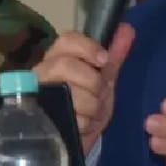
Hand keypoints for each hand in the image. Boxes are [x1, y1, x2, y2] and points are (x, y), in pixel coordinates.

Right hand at [34, 24, 135, 151]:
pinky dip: (85, 123)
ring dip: (91, 107)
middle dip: (92, 83)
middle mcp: (42, 73)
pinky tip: (81, 124)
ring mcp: (38, 96)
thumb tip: (127, 28)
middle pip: (66, 66)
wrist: (77, 137)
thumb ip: (114, 56)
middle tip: (97, 93)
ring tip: (89, 112)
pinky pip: (73, 118)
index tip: (104, 60)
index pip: (66, 40)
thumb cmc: (87, 103)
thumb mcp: (103, 80)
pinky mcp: (40, 120)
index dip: (87, 48)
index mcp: (57, 58)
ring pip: (72, 95)